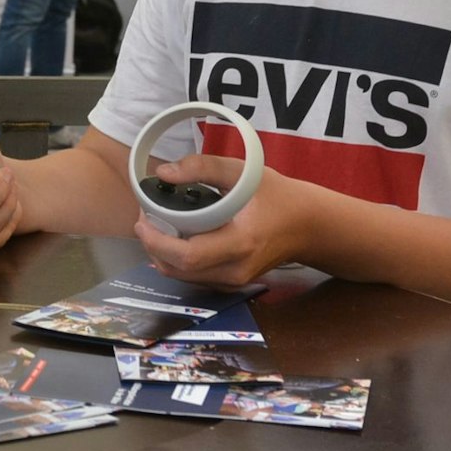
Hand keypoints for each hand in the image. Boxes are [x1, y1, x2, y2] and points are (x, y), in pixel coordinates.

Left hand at [133, 154, 321, 287]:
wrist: (308, 225)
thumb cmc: (277, 195)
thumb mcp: (244, 172)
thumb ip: (203, 167)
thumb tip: (163, 173)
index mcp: (241, 242)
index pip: (188, 255)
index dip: (157, 241)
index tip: (143, 219)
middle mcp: (236, 269)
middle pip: (179, 269)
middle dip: (153, 245)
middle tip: (145, 219)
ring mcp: (235, 281)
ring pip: (184, 277)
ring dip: (162, 254)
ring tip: (155, 226)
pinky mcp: (233, 284)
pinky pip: (195, 277)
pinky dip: (177, 261)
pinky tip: (173, 239)